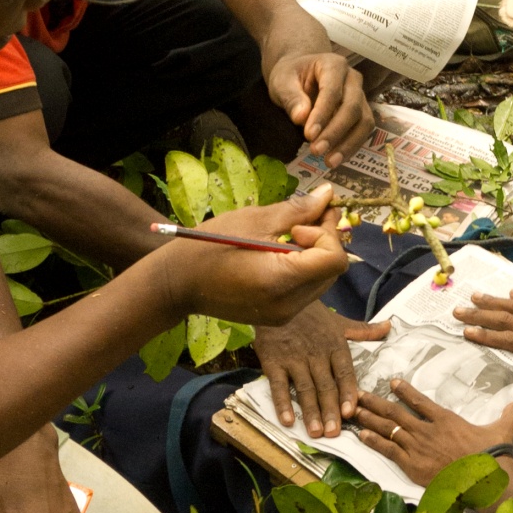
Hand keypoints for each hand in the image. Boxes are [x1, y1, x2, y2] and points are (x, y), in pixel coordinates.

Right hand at [163, 190, 347, 327]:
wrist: (178, 283)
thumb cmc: (210, 245)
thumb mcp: (254, 220)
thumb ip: (297, 210)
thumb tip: (328, 195)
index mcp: (282, 281)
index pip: (333, 259)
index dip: (326, 234)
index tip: (299, 224)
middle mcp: (289, 305)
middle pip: (332, 271)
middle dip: (324, 241)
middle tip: (302, 221)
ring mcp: (284, 315)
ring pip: (321, 281)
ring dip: (314, 255)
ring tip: (287, 237)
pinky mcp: (278, 317)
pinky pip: (305, 291)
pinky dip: (302, 270)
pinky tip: (279, 256)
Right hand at [254, 305, 389, 438]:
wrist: (278, 300)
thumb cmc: (311, 315)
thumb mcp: (339, 322)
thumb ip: (364, 330)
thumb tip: (389, 327)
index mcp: (334, 346)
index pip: (344, 373)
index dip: (348, 393)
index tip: (352, 412)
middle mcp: (316, 355)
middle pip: (325, 386)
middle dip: (330, 410)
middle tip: (334, 433)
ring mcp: (294, 359)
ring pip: (304, 388)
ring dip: (310, 412)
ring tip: (316, 432)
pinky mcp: (273, 362)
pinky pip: (278, 385)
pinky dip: (282, 403)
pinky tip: (288, 420)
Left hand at [268, 50, 373, 165]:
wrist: (301, 73)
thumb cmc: (291, 75)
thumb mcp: (282, 82)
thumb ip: (291, 97)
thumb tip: (301, 118)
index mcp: (334, 65)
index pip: (332, 91)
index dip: (322, 114)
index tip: (308, 135)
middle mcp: (353, 79)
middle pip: (352, 107)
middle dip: (335, 132)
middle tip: (317, 151)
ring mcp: (360, 96)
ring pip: (363, 122)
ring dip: (348, 144)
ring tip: (329, 162)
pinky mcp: (361, 112)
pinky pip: (362, 131)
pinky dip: (351, 146)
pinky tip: (336, 159)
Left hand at [353, 375, 512, 486]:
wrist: (485, 480)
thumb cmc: (493, 456)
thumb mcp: (504, 430)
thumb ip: (510, 414)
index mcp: (445, 420)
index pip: (420, 400)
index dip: (405, 391)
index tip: (392, 382)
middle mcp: (427, 430)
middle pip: (396, 412)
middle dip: (375, 402)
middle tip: (358, 394)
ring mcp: (418, 447)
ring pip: (388, 429)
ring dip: (369, 419)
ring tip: (353, 410)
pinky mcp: (413, 465)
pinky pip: (389, 451)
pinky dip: (374, 442)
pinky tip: (362, 435)